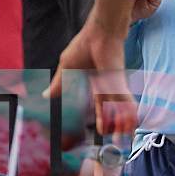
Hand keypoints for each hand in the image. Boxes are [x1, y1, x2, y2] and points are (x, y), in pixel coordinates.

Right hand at [47, 17, 135, 137]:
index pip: (99, 107)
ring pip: (118, 112)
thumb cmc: (85, 44)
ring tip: (121, 141)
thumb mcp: (67, 67)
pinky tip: (130, 126)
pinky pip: (123, 104)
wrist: (100, 32)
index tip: (97, 131)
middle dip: (112, 128)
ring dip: (120, 127)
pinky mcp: (118, 83)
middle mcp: (107, 88)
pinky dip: (126, 116)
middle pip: (110, 113)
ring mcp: (114, 86)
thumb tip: (44, 95)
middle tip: (115, 143)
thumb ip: (59, 84)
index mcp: (97, 84)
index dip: (99, 119)